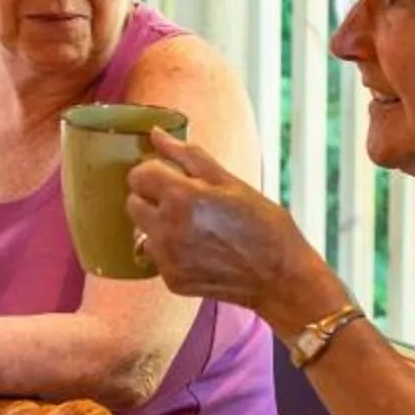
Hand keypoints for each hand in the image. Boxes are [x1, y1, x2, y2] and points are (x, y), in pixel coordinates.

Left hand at [124, 134, 343, 326]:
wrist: (281, 276)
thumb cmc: (263, 224)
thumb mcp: (230, 181)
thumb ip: (187, 155)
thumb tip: (156, 135)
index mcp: (182, 197)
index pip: (139, 175)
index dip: (154, 172)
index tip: (171, 176)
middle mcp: (167, 229)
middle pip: (133, 203)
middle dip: (153, 198)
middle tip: (186, 202)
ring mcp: (167, 258)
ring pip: (142, 231)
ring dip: (160, 225)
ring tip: (195, 228)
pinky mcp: (171, 280)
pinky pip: (157, 257)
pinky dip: (171, 251)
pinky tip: (200, 250)